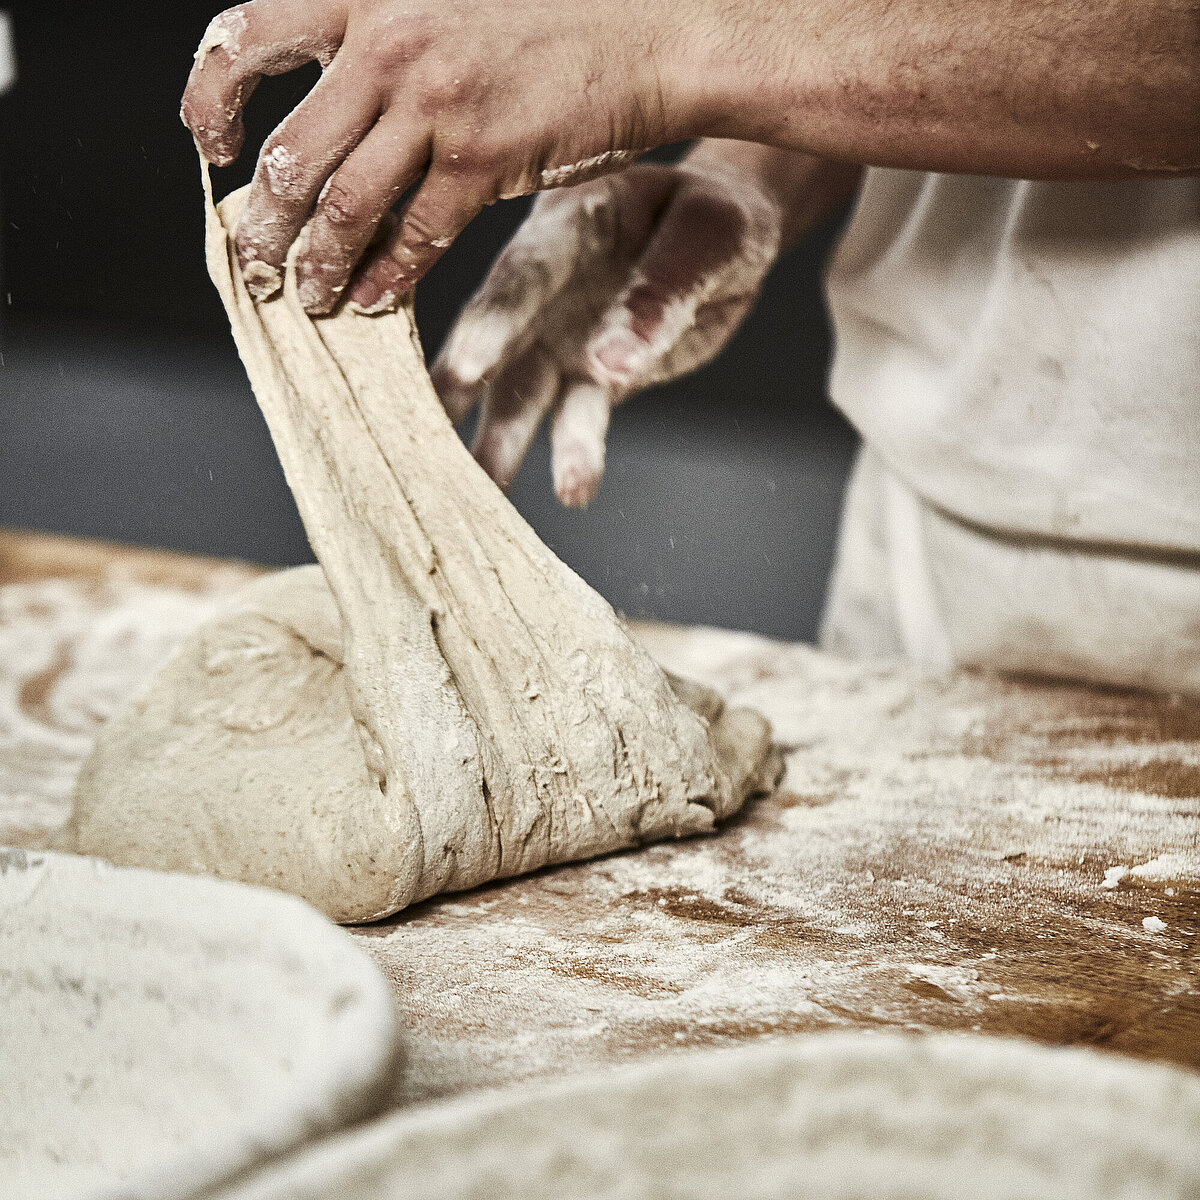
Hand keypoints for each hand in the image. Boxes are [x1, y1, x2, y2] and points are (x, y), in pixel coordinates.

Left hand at [181, 0, 696, 314]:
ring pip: (344, 206)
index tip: (216, 146)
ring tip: (306, 294)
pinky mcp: (484, 160)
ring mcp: (437, 105)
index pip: (248, 37)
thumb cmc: (549, 16)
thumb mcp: (445, 0)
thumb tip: (326, 102)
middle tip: (255, 259)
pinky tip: (371, 301)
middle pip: (291, 153)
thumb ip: (382, 36)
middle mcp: (390, 42)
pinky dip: (386, 277)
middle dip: (263, 222)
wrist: (644, 32)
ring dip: (316, 263)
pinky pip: (416, 235)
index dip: (213, 99)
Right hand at [430, 151, 788, 506]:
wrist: (730, 240)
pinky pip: (575, 422)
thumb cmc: (715, 219)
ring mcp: (560, 338)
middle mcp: (548, 287)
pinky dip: (573, 456)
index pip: (523, 276)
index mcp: (569, 226)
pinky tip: (573, 491)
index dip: (493, 322)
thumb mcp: (709, 237)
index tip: (466, 368)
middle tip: (428, 435)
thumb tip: (610, 366)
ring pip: (523, 394)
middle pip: (499, 340)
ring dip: (501, 442)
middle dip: (462, 389)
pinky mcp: (588, 380)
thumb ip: (661, 293)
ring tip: (485, 492)